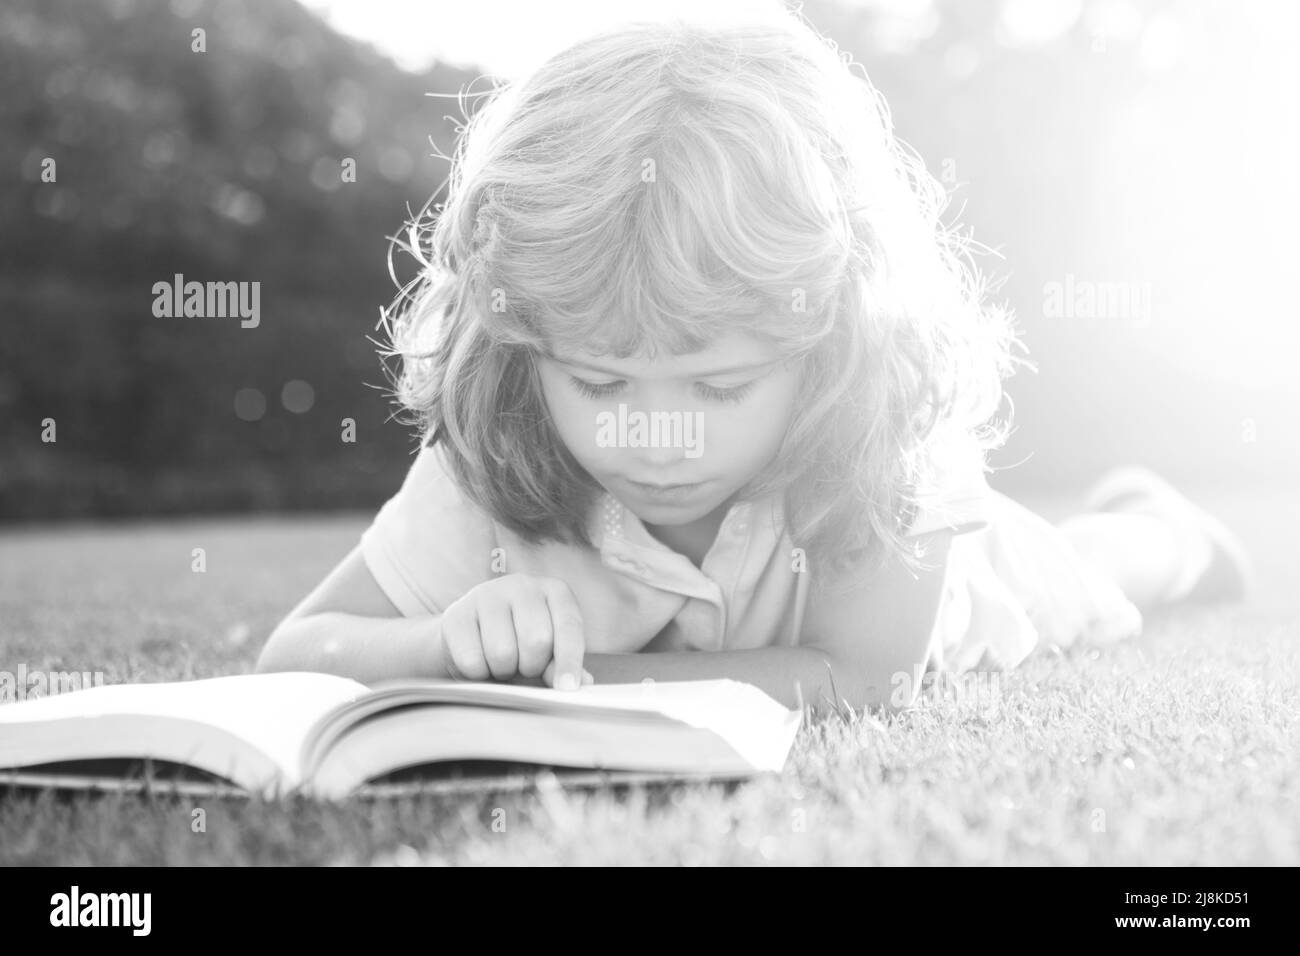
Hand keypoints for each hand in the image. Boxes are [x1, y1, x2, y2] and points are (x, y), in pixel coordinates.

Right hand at [436, 574, 592, 689]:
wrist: (467, 637)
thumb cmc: (519, 643)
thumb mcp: (547, 652)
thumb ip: (562, 665)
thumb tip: (581, 682)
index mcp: (554, 591)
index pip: (569, 626)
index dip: (569, 661)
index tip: (567, 688)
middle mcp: (522, 585)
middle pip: (536, 640)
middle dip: (531, 667)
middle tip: (522, 667)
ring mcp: (487, 594)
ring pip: (502, 652)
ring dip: (503, 671)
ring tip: (501, 662)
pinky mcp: (456, 613)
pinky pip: (472, 660)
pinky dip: (477, 673)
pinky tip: (478, 661)